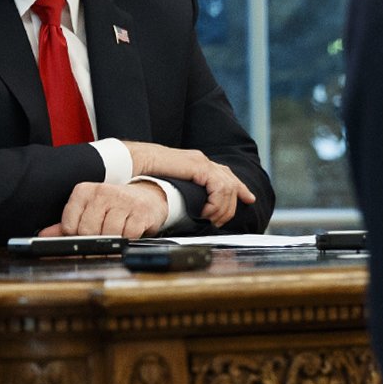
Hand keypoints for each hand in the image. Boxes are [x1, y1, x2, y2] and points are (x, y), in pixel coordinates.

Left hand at [37, 180, 168, 238]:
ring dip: (113, 241)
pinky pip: (128, 236)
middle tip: (103, 236)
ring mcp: (123, 200)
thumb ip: (67, 224)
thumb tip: (44, 236)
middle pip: (87, 231)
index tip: (84, 236)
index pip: (69, 225)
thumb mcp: (89, 211)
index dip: (76, 237)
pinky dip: (128, 239)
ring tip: (117, 233)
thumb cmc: (114, 207)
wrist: (148, 197)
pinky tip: (129, 230)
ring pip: (108, 235)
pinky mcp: (141, 211)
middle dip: (94, 241)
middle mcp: (102, 192)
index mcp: (84, 191)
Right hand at [120, 141, 256, 226]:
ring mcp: (201, 162)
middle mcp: (202, 161)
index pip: (226, 175)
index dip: (240, 188)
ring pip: (228, 186)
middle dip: (232, 204)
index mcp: (197, 164)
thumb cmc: (145, 174)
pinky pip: (219, 187)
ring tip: (210, 219)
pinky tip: (205, 212)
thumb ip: (184, 191)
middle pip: (231, 182)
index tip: (249, 199)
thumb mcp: (170, 185)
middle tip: (219, 221)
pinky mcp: (197, 167)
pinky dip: (216, 202)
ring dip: (223, 207)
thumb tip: (190, 207)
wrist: (134, 162)